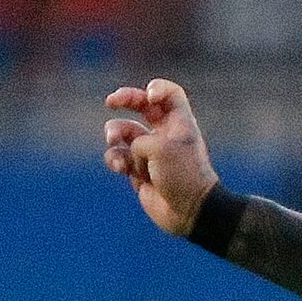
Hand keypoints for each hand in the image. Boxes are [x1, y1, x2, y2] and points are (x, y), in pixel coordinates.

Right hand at [103, 79, 219, 236]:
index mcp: (180, 124)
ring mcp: (150, 151)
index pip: (170, 94)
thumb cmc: (183, 176)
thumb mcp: (161, 148)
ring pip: (122, 132)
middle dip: (124, 99)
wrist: (190, 211)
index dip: (157, 89)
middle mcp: (165, 134)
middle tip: (111, 101)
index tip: (149, 97)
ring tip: (114, 141)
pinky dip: (114, 158)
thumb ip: (138, 139)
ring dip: (114, 134)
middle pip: (141, 105)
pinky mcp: (137, 169)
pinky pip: (118, 156)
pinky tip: (120, 167)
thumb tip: (126, 151)